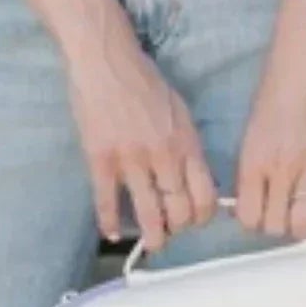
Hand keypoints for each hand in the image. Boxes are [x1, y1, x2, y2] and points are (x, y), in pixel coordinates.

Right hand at [66, 24, 218, 249]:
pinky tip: (111, 234)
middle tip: (171, 231)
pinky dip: (109, 222)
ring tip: (152, 244)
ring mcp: (131, 159)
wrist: (106, 62)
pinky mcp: (100, 158)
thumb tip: (195, 178)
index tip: (195, 220)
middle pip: (179, 210)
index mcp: (186, 144)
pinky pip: (106, 200)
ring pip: (148, 212)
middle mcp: (163, 155)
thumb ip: (188, 146)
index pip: (205, 195)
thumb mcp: (180, 111)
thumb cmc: (144, 82)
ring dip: (153, 236)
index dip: (202, 216)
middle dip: (178, 228)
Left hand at [235, 20, 305, 238]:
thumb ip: (251, 164)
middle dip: (274, 225)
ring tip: (301, 214)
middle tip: (279, 212)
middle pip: (274, 227)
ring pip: (303, 224)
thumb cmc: (276, 87)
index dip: (250, 219)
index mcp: (254, 162)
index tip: (255, 211)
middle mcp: (281, 172)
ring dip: (300, 225)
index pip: (248, 216)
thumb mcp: (250, 128)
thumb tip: (252, 192)